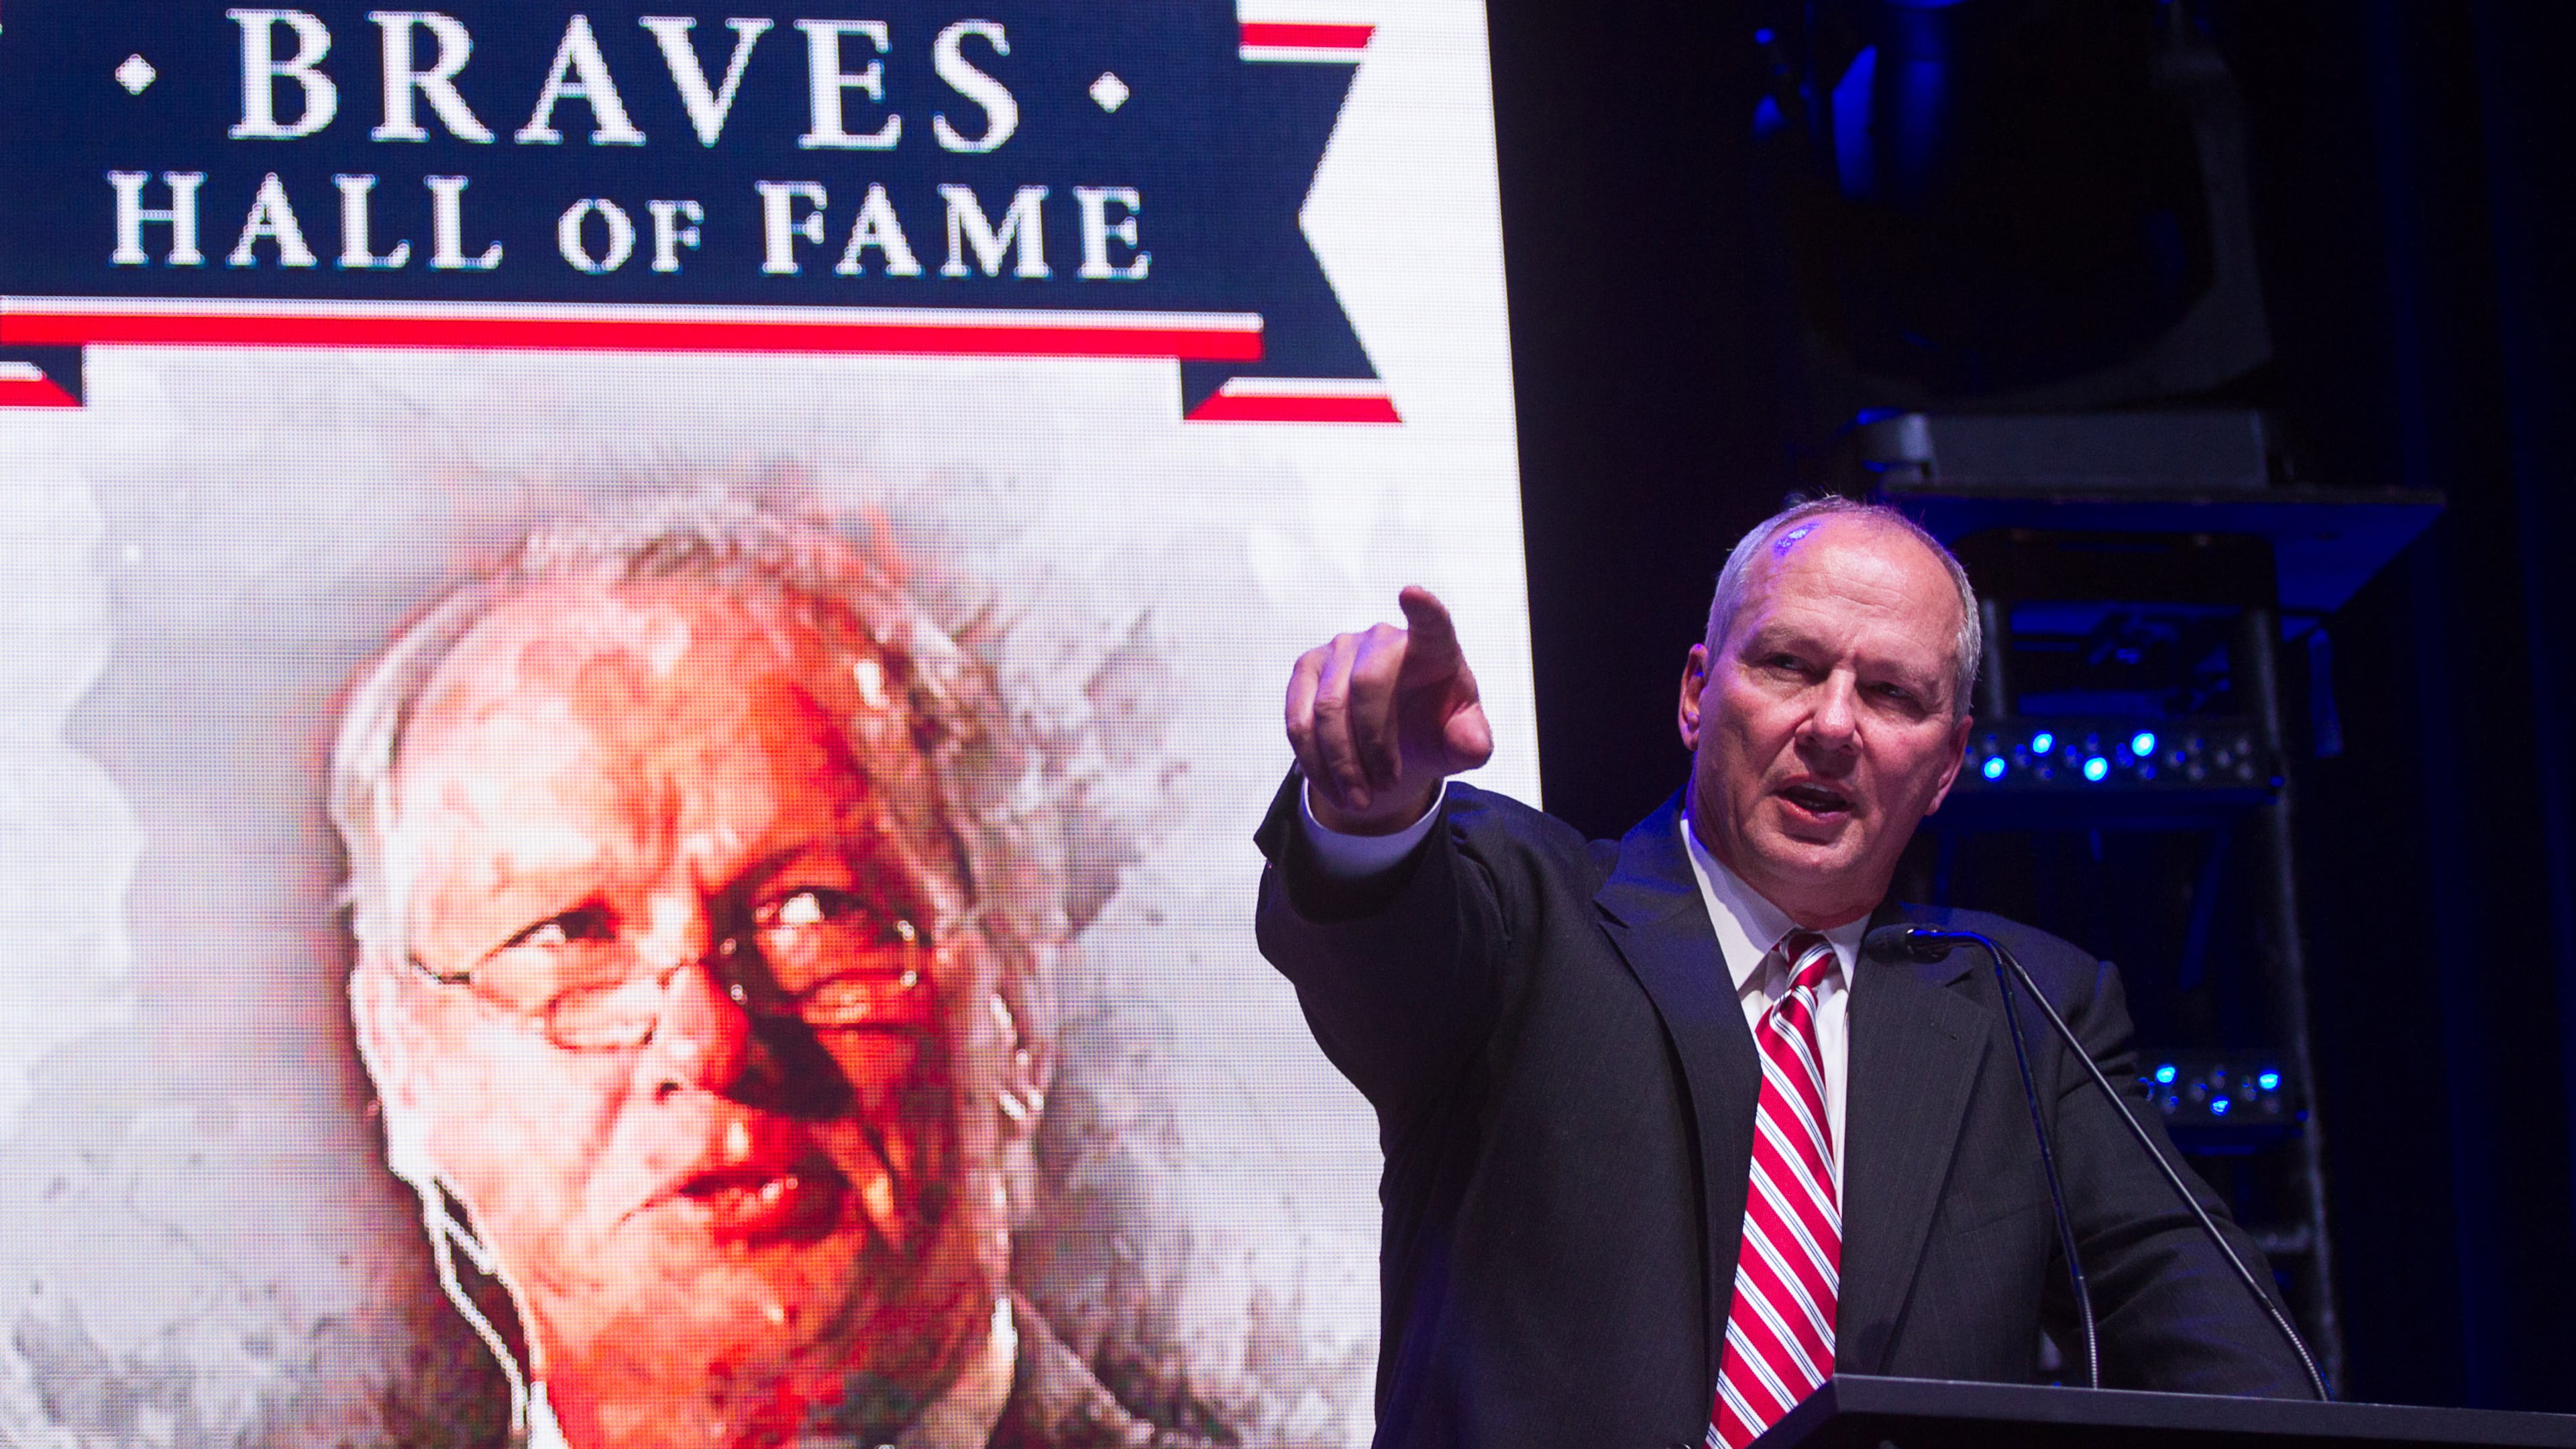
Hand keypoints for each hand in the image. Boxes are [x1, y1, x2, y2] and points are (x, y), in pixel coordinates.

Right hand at [1285, 586, 1494, 833]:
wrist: (1394, 746)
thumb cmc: (1435, 732)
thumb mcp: (1460, 745)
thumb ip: (1472, 743)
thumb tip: (1470, 745)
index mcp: (1433, 647)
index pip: (1431, 622)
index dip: (1423, 609)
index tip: (1412, 594)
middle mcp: (1383, 638)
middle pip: (1366, 687)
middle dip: (1372, 748)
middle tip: (1386, 789)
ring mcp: (1340, 649)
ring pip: (1326, 710)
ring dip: (1342, 765)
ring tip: (1361, 801)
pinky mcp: (1307, 669)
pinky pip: (1298, 720)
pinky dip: (1315, 763)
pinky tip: (1334, 788)